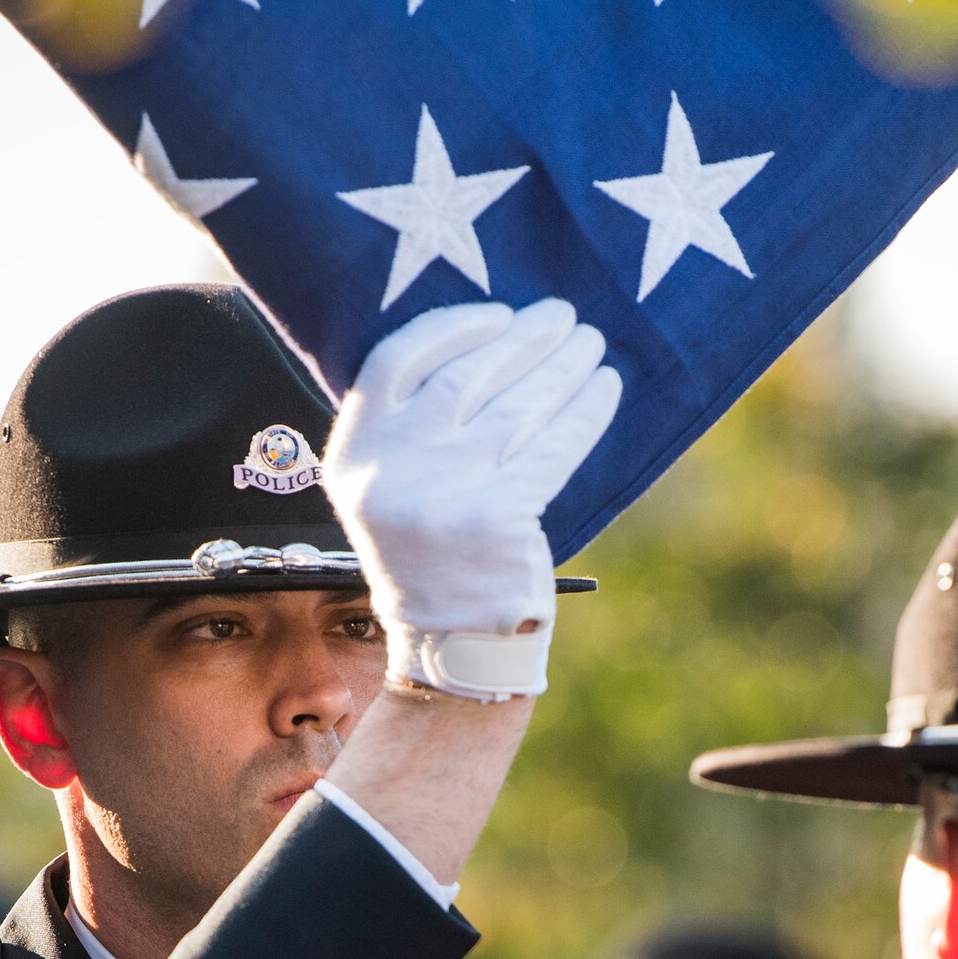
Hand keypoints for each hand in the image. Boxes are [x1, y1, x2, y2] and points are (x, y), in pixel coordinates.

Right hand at [325, 299, 619, 700]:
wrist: (451, 643)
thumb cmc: (432, 552)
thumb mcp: (391, 485)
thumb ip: (414, 423)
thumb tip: (492, 341)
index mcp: (352, 452)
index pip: (398, 359)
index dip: (453, 327)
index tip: (500, 315)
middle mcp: (391, 468)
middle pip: (468, 376)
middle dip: (526, 338)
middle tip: (565, 316)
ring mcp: (444, 493)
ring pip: (517, 407)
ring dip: (563, 367)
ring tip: (591, 345)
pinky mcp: (497, 518)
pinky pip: (552, 447)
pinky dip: (585, 413)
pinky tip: (605, 390)